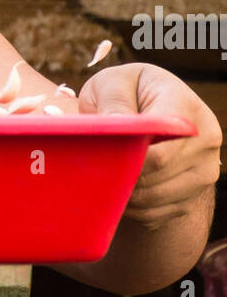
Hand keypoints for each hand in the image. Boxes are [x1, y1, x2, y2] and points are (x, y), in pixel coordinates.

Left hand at [79, 62, 221, 229]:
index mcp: (187, 110)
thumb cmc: (127, 93)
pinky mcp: (192, 196)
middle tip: (92, 168)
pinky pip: (154, 214)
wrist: (153, 112)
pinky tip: (119, 187)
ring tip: (104, 174)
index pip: (160, 153)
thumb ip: (113, 100)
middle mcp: (205, 141)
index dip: (128, 162)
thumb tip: (116, 124)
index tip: (101, 159)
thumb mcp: (114, 82)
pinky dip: (130, 207)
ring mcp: (203, 171)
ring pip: (153, 199)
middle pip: (156, 177)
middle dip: (120, 176)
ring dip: (123, 193)